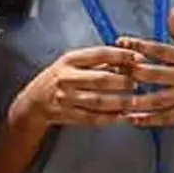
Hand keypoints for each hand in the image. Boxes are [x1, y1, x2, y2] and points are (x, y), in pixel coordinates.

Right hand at [11, 46, 142, 127]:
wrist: (33, 102)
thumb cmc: (62, 77)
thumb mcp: (75, 63)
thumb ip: (101, 61)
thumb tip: (132, 57)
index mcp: (70, 60)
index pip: (100, 54)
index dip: (122, 55)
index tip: (140, 57)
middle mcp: (66, 78)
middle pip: (101, 79)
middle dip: (123, 81)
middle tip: (138, 82)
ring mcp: (66, 98)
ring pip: (98, 101)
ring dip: (119, 102)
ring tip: (135, 101)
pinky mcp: (67, 115)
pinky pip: (92, 118)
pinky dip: (110, 118)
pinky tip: (123, 117)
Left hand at [116, 9, 173, 128]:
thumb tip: (173, 11)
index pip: (160, 50)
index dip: (139, 45)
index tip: (121, 41)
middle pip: (153, 74)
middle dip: (131, 72)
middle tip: (112, 70)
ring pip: (155, 99)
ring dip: (135, 100)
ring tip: (116, 99)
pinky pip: (164, 117)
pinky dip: (147, 119)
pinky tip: (131, 118)